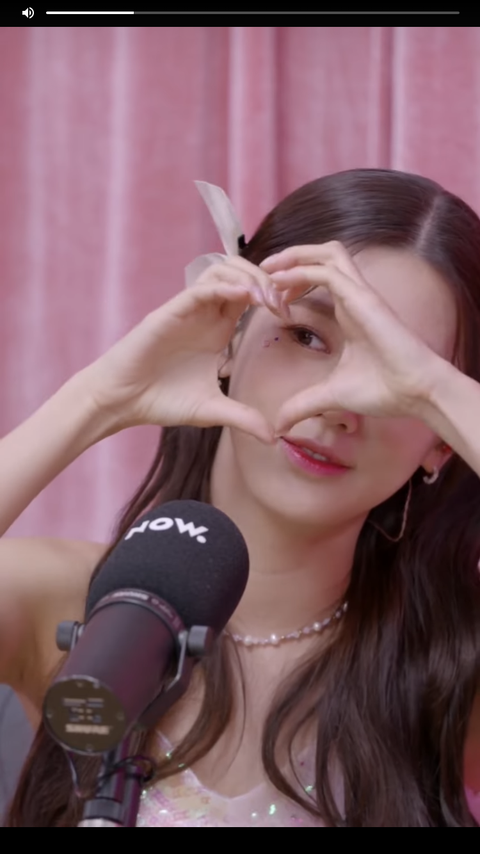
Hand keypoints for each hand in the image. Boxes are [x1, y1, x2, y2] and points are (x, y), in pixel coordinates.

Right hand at [83, 256, 285, 443]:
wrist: (123, 402)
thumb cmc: (162, 401)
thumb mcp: (212, 411)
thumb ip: (243, 418)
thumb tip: (274, 438)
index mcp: (219, 329)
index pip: (252, 295)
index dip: (274, 296)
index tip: (291, 314)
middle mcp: (205, 314)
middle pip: (241, 273)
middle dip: (267, 280)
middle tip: (283, 302)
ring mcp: (188, 310)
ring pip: (221, 271)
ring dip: (248, 277)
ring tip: (266, 298)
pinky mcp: (170, 312)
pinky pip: (200, 288)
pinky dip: (223, 287)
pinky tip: (243, 296)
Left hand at [261, 242, 445, 433]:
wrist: (415, 393)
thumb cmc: (384, 389)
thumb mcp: (330, 395)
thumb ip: (303, 404)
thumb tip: (278, 425)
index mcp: (348, 310)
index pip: (319, 276)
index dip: (291, 280)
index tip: (267, 298)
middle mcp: (354, 296)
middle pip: (322, 255)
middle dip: (291, 257)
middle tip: (262, 272)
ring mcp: (360, 294)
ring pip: (327, 253)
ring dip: (295, 256)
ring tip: (268, 270)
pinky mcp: (363, 299)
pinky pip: (328, 273)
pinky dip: (301, 273)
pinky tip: (278, 284)